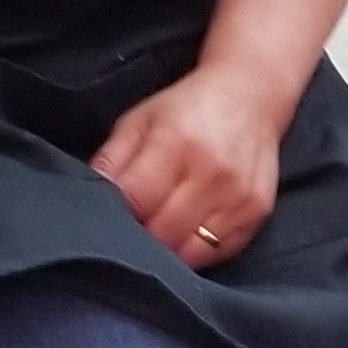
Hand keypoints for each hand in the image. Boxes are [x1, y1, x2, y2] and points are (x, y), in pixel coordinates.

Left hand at [92, 63, 286, 268]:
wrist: (251, 95)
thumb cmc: (188, 108)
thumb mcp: (140, 120)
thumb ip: (111, 159)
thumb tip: (89, 195)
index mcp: (176, 142)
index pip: (135, 200)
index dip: (117, 213)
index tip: (114, 212)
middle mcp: (212, 172)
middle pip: (162, 233)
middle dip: (142, 235)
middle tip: (137, 224)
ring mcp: (239, 196)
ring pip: (190, 252)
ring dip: (169, 248)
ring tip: (162, 228)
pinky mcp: (258, 212)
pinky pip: (218, 253)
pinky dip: (198, 250)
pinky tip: (190, 230)